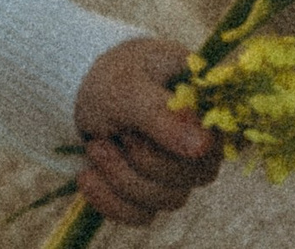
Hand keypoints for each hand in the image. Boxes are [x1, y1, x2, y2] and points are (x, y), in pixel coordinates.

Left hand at [72, 36, 221, 224]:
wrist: (80, 90)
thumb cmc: (111, 77)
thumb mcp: (125, 87)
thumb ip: (160, 113)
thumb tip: (203, 146)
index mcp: (205, 107)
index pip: (214, 143)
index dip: (175, 145)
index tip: (136, 130)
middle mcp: (202, 143)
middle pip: (192, 177)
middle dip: (141, 159)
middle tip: (115, 132)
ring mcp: (180, 172)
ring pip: (167, 200)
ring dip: (122, 176)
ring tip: (96, 145)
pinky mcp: (154, 192)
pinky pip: (142, 215)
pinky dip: (110, 199)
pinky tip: (87, 175)